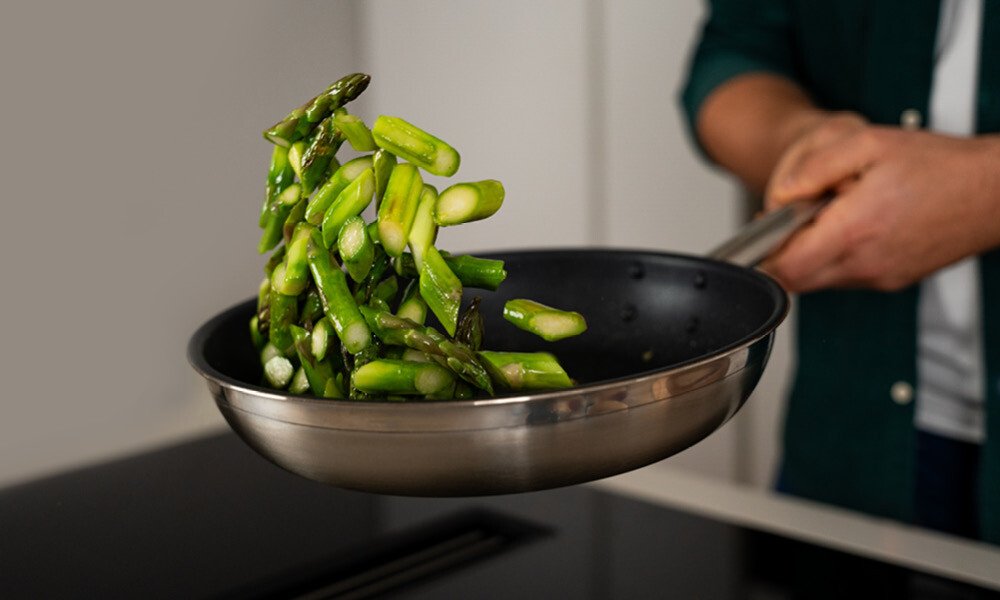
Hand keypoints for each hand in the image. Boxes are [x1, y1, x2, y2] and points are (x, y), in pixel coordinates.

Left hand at [760, 114, 999, 291]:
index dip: (761, 255)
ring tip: (831, 216)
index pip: (784, 268)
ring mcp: (879, 277)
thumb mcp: (868, 144)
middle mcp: (864, 264)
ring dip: (811, 255)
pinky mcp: (892, 280)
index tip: (761, 230)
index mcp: (853, 231)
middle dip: (783, 252)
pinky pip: (847, 277)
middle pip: (796, 280)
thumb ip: (814, 168)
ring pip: (820, 280)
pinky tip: (855, 226)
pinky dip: (838, 257)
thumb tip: (780, 193)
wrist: (995, 192)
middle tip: (793, 219)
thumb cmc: (939, 166)